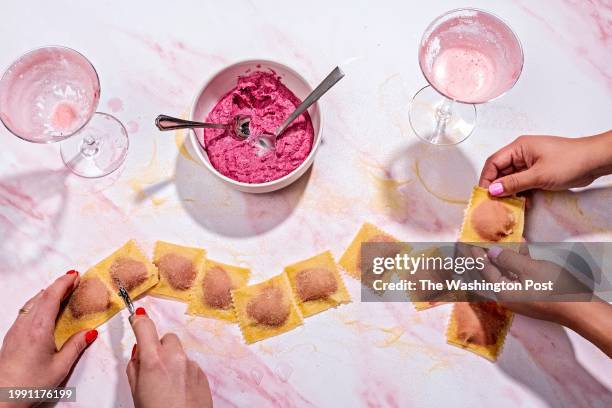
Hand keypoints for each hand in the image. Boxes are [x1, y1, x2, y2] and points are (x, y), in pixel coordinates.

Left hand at [0, 271, 97, 405]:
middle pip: (42, 295)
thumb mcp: (60, 367)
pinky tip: (45, 310)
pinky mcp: (12, 336)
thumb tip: (88, 333)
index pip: (52, 296)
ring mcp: (16, 330)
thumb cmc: (28, 385)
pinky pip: (26, 311)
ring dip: (48, 293)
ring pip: (32, 302)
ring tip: (61, 292)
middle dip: (58, 284)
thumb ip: (76, 346)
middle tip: (73, 280)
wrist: (2, 398)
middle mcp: (25, 325)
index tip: (75, 275)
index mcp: (39, 329)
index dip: (64, 282)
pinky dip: (39, 303)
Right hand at [127, 308, 211, 407]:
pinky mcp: (202, 373)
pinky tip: (178, 390)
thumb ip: (135, 368)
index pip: (145, 326)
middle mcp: (175, 358)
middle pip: (166, 337)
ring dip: (171, 360)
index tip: (136, 317)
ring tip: (166, 384)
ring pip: (178, 352)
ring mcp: (191, 364)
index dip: (139, 320)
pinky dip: (182, 372)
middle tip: (151, 365)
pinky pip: (189, 364)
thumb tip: (138, 353)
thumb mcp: (136, 392)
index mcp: (154, 361)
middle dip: (158, 347)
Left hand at [470, 245, 611, 356]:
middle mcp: (505, 297)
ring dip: (495, 261)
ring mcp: (517, 297)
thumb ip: (508, 259)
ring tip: (488, 247)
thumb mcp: (530, 269)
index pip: (481, 270)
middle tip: (465, 248)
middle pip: (484, 276)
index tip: (464, 243)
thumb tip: (491, 253)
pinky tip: (520, 250)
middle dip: (475, 260)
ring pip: (500, 275)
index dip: (473, 255)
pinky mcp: (529, 295)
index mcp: (501, 292)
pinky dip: (514, 264)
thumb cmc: (555, 289)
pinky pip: (515, 277)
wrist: (579, 309)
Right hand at [479, 131, 611, 196]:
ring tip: (508, 205)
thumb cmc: (570, 161)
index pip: (493, 162)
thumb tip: (493, 190)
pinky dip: (520, 193)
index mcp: (518, 148)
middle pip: (500, 171)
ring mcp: (530, 163)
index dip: (486, 178)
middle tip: (494, 203)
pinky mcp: (538, 172)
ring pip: (511, 179)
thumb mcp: (538, 175)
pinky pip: (522, 183)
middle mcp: (521, 154)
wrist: (594, 161)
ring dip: (509, 192)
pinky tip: (522, 203)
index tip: (484, 194)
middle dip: (497, 187)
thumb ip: (514, 183)